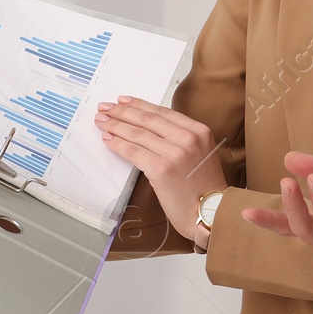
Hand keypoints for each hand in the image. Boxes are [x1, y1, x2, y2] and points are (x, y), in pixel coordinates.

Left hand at [97, 95, 225, 246]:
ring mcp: (175, 153)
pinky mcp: (161, 169)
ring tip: (101, 121)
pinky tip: (108, 139)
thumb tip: (150, 130)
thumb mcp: (202, 153)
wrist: (211, 212)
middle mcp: (188, 138)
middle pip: (147, 119)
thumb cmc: (205, 188)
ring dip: (116, 125)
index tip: (123, 101)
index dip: (139, 105)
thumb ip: (182, 139)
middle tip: (105, 108)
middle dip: (122, 112)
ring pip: (138, 133)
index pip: (162, 112)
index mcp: (199, 131)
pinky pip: (133, 152)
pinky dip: (118, 144)